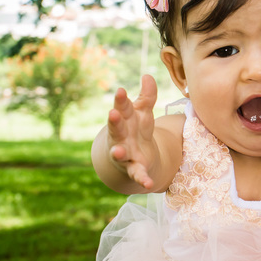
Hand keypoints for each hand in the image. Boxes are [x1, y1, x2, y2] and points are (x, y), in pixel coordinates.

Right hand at [107, 74, 159, 189]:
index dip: (121, 100)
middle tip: (112, 113)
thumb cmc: (135, 129)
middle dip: (114, 121)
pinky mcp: (134, 168)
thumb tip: (148, 75)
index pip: (122, 107)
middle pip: (116, 128)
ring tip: (117, 151)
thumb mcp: (143, 112)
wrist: (132, 155)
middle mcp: (121, 136)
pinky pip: (137, 174)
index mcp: (125, 120)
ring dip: (118, 152)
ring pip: (120, 152)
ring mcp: (125, 153)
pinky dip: (141, 179)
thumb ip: (147, 96)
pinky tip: (148, 185)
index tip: (121, 91)